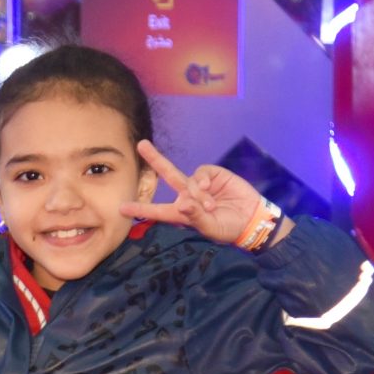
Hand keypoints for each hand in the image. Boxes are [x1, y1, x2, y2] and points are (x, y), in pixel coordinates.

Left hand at [122, 141, 270, 245]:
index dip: (141, 209)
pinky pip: (201, 173)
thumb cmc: (228, 228)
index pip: (158, 210)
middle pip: (167, 176)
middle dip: (155, 159)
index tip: (122, 208)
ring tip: (210, 205)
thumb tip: (181, 203)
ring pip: (186, 179)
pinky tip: (210, 189)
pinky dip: (203, 180)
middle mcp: (187, 196)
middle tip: (141, 144)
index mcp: (182, 214)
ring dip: (196, 192)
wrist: (252, 219)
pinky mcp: (213, 175)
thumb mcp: (210, 227)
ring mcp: (200, 184)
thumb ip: (195, 216)